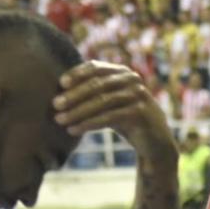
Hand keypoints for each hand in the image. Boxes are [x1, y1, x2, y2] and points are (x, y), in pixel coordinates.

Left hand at [53, 61, 177, 162]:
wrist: (154, 141)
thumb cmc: (126, 119)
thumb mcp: (110, 101)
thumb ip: (93, 91)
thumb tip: (58, 90)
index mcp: (122, 72)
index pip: (96, 67)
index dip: (77, 74)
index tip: (60, 84)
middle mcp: (132, 80)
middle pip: (97, 84)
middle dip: (73, 95)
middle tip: (55, 105)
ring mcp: (138, 96)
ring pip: (101, 102)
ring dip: (77, 111)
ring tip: (60, 120)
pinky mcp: (140, 113)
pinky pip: (109, 117)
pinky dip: (89, 123)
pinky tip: (74, 130)